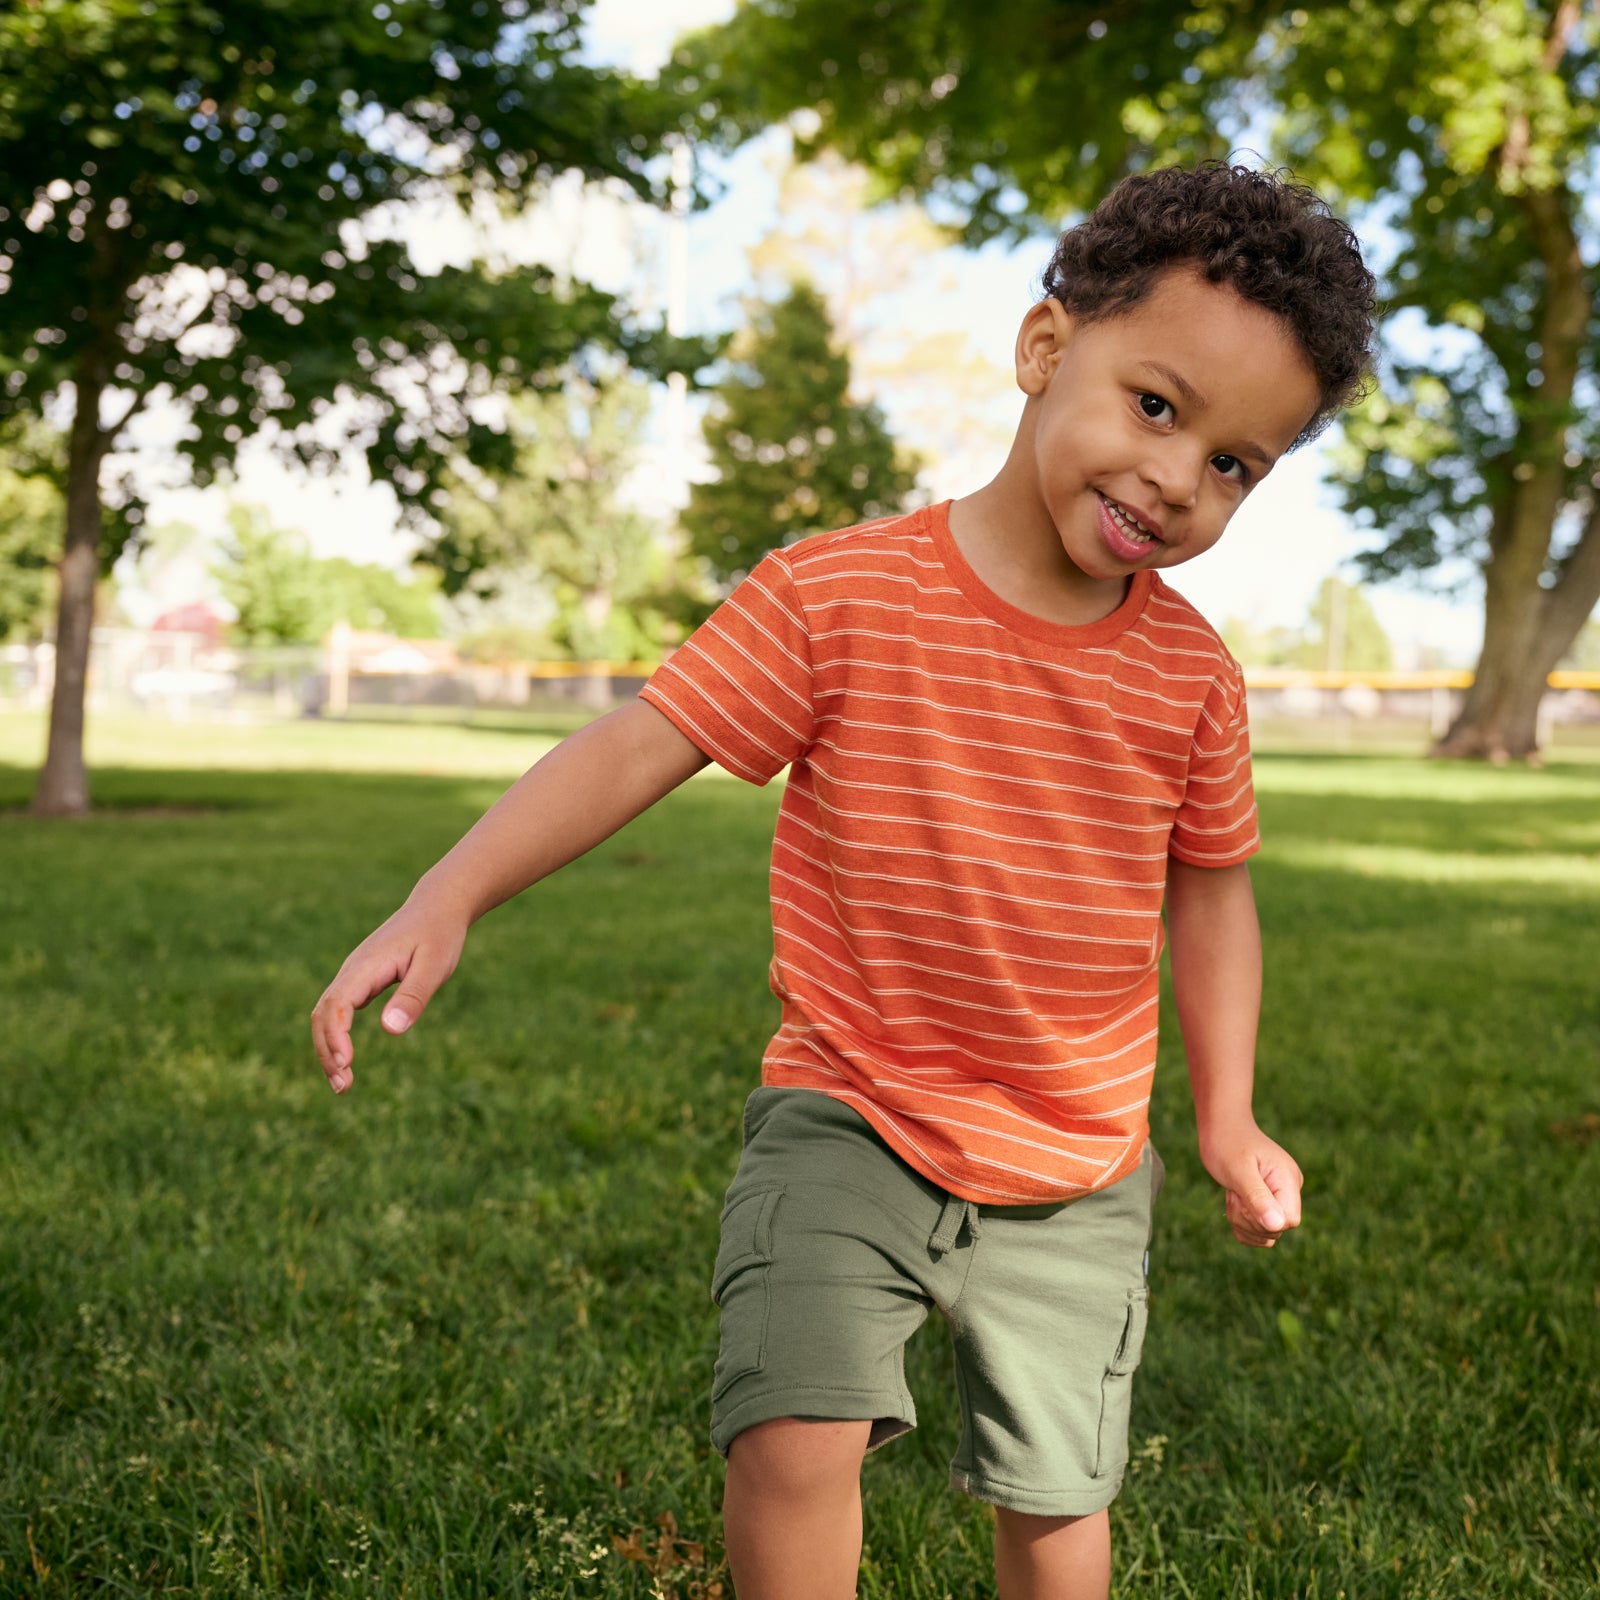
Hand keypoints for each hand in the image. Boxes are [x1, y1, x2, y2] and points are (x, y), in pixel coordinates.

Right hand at [310, 899, 467, 1095]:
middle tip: (343, 1087)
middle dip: (326, 1051)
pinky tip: (345, 1060)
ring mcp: (354, 975)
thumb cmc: (439, 935)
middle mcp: (353, 970)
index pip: (337, 1004)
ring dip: (328, 1048)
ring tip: (343, 1084)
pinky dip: (336, 1037)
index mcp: (367, 965)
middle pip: (323, 1013)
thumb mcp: (434, 966)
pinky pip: (338, 1011)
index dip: (336, 1036)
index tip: (346, 1064)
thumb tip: (391, 1030)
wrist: (437, 907)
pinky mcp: (361, 981)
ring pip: (326, 1014)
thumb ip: (413, 996)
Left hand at [1200, 1122, 1302, 1247]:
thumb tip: (1278, 1226)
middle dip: (1247, 1218)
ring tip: (1234, 1193)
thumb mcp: (1238, 1171)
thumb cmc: (1227, 1144)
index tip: (1243, 1199)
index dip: (1263, 1220)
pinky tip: (1234, 1200)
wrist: (1221, 1127)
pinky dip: (1240, 1222)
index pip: (1289, 1221)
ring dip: (1241, 1220)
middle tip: (1234, 1192)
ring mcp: (1278, 1198)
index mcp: (1288, 1180)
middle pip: (1275, 1230)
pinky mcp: (1267, 1204)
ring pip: (1265, 1234)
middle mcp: (1289, 1191)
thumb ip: (1258, 1198)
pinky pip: (1257, 1231)